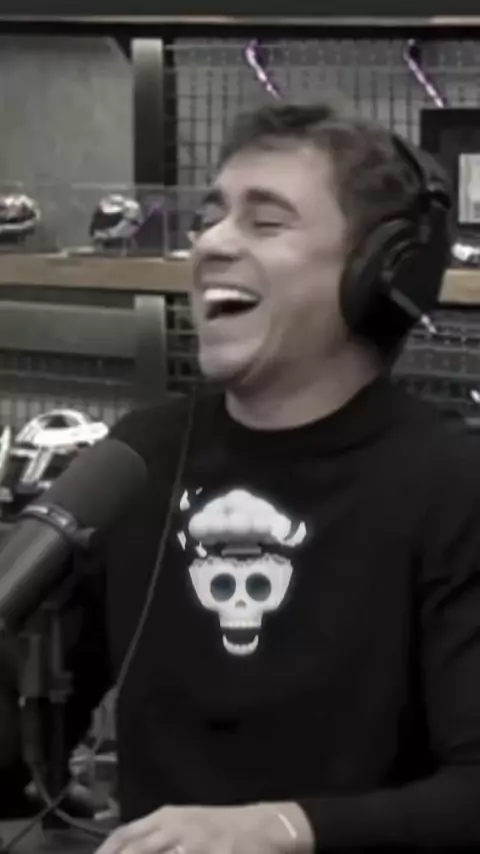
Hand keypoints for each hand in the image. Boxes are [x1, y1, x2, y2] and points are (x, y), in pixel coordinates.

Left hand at [95, 802, 314, 853]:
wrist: (263, 826)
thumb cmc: (217, 828)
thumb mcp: (182, 824)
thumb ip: (153, 837)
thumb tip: (121, 849)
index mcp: (166, 817)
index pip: (125, 835)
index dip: (105, 853)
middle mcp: (176, 827)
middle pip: (136, 849)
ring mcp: (196, 844)